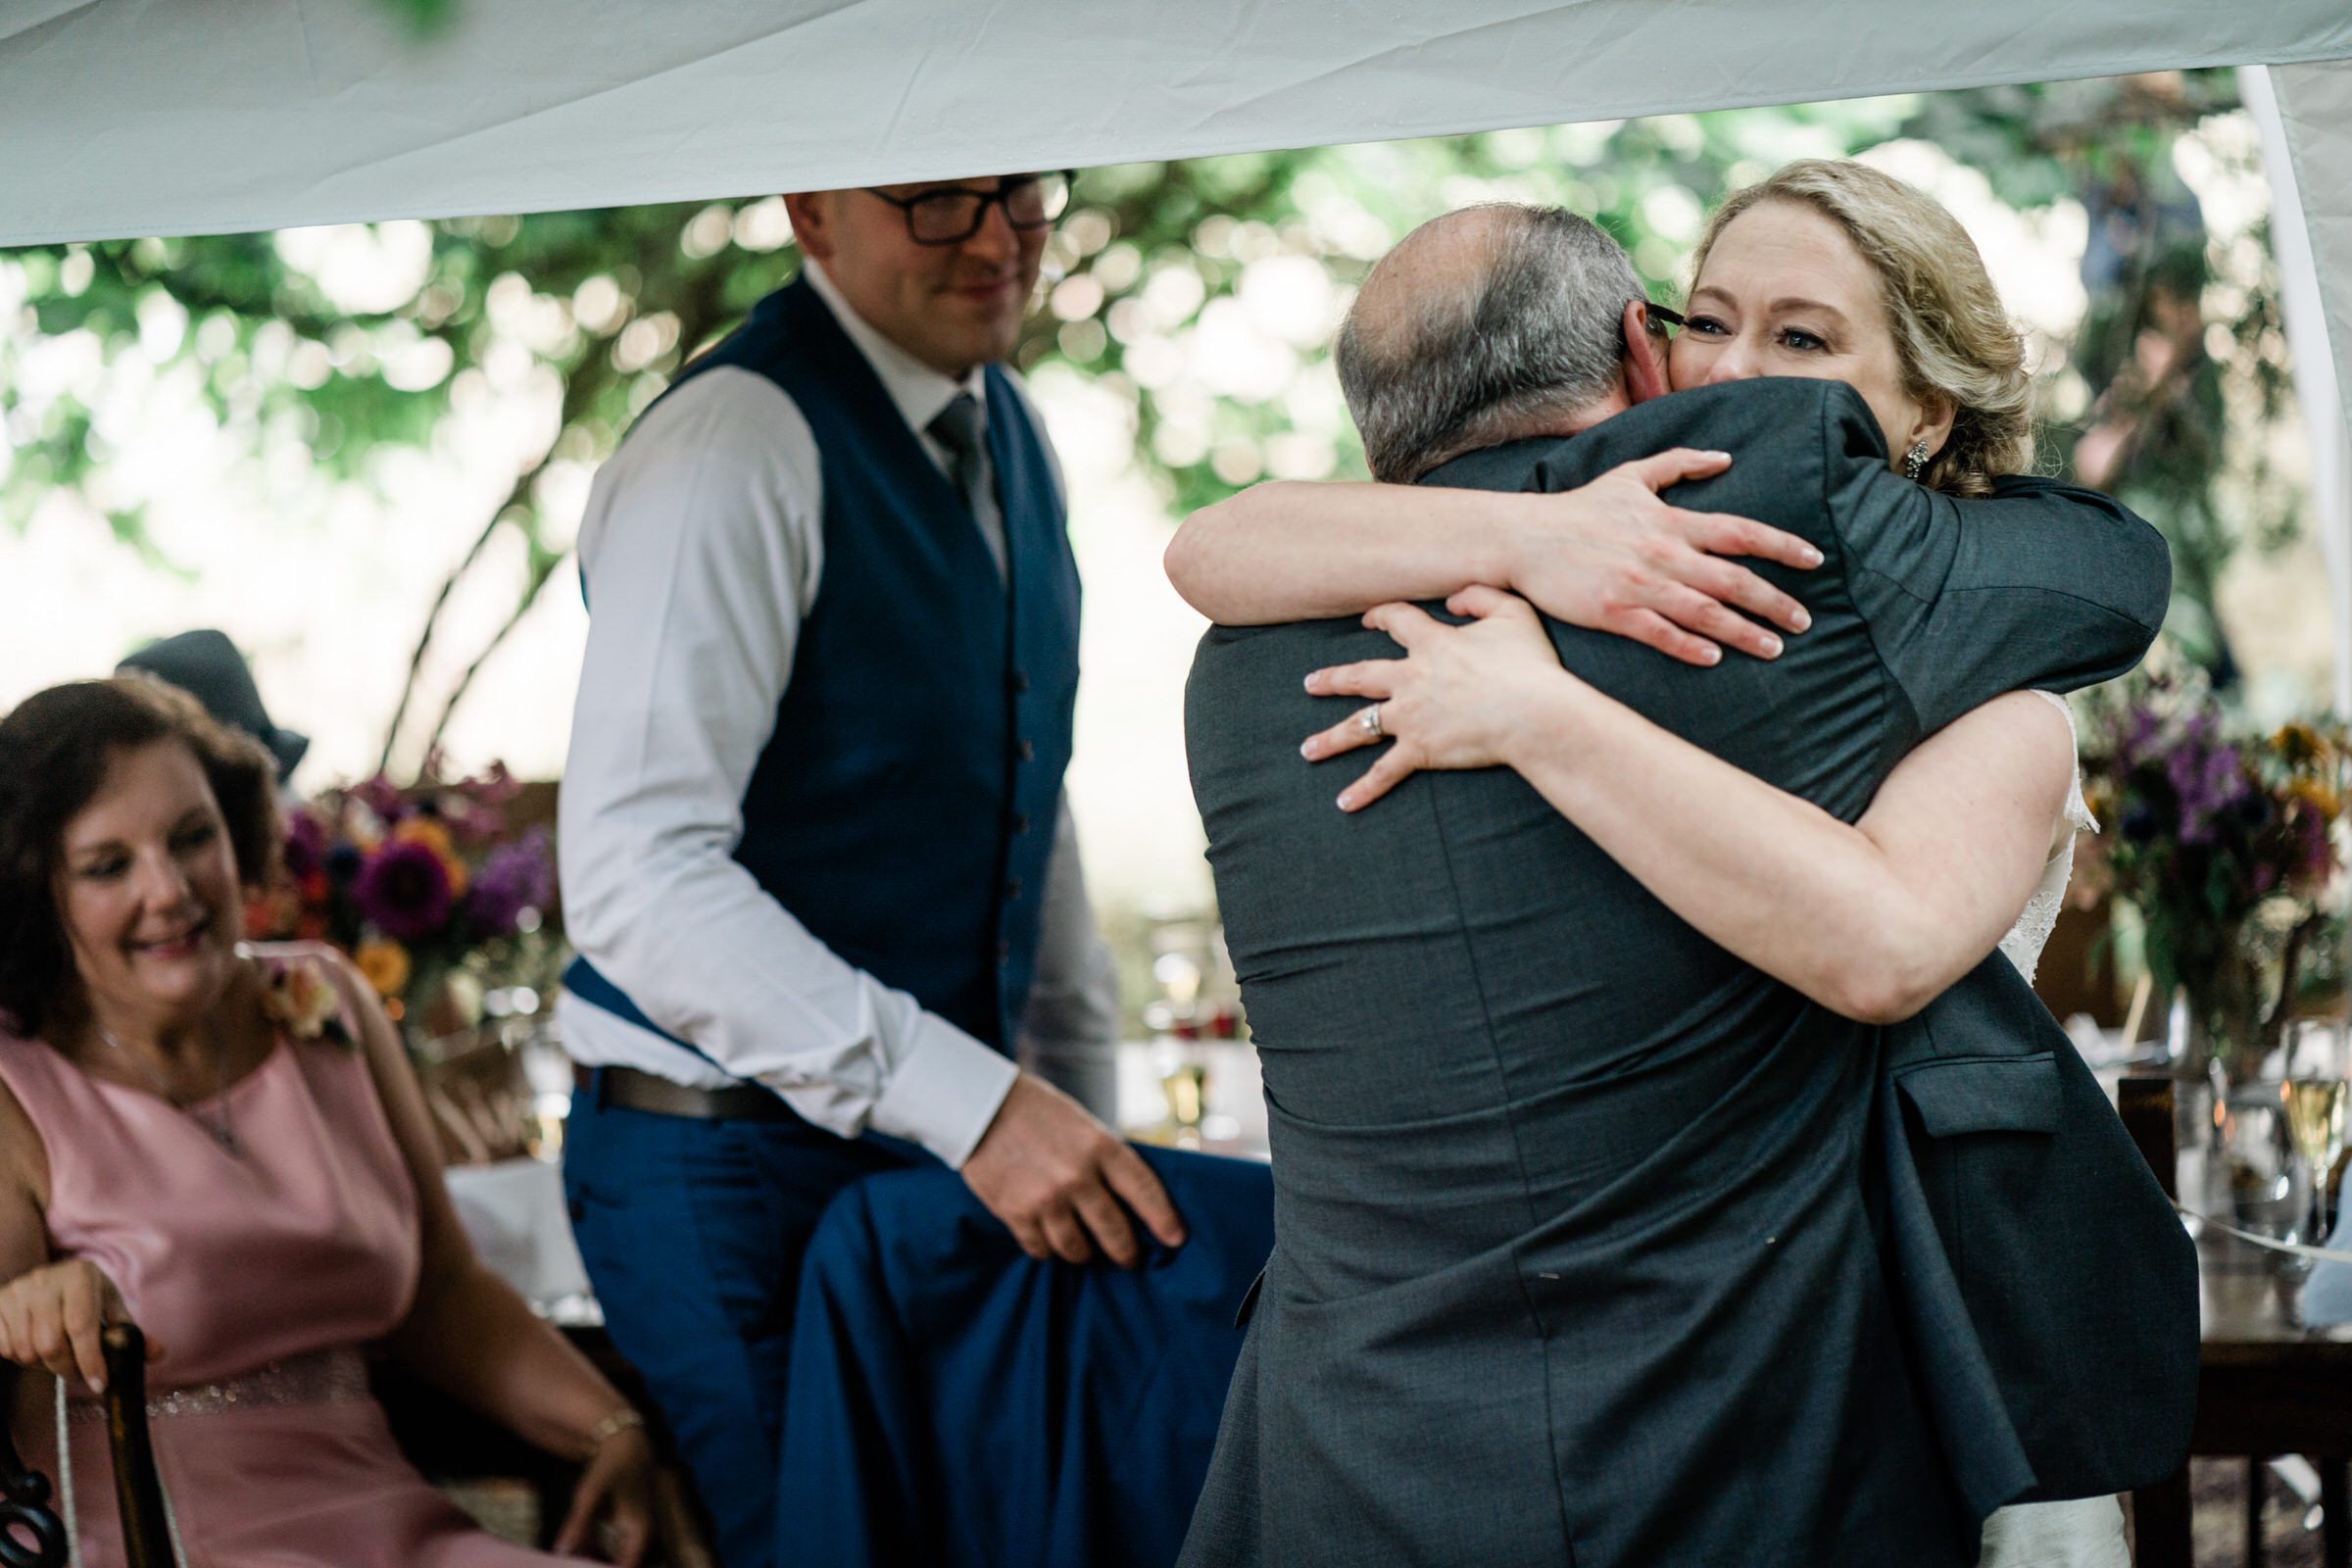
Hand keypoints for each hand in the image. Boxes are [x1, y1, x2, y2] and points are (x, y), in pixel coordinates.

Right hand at [0, 1260, 161, 1394]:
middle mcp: (46, 1279)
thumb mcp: (110, 1309)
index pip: (83, 1326)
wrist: (48, 1282)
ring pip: (27, 1349)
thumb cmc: (85, 1299)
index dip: (91, 1360)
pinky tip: (33, 1347)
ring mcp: (18, 1290)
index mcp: (81, 1275)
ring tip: (56, 1356)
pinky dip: (20, 1357)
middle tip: (77, 1372)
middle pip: (51, 1343)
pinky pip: (5, 1347)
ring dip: (43, 1364)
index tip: (99, 1383)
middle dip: (67, 1367)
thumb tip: (158, 1354)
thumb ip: (130, 1333)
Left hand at [553, 1423, 653, 1564]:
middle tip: (570, 1566)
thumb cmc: (611, 1467)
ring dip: (593, 1560)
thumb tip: (561, 1552)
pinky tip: (574, 1550)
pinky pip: (608, 1546)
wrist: (626, 1441)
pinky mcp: (622, 1523)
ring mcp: (631, 1529)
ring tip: (569, 1562)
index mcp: (638, 1532)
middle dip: (596, 1565)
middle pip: (619, 1564)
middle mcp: (639, 1535)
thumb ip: (578, 1524)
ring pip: (612, 1556)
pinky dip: (591, 1549)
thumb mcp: (591, 1494)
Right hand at [963, 1073, 1185, 1266]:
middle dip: (1125, 1252)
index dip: (1163, 1218)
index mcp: (1101, 1148)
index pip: (1144, 1191)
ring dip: (1084, 1254)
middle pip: (1114, 1232)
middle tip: (1129, 1259)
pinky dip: (1048, 1249)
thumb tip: (1128, 1199)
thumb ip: (1105, 1159)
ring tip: (1085, 1250)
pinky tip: (1050, 1241)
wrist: (981, 1106)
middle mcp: (1077, 1177)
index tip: (1175, 1239)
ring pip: (1077, 1249)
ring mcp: (1046, 1198)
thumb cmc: (1038, 1112)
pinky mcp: (1016, 1213)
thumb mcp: (1084, 1125)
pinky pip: (1041, 1249)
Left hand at [1303, 587, 1582, 811]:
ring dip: (1331, 739)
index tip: (1369, 620)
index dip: (1381, 617)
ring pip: (1359, 725)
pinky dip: (1364, 788)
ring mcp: (1410, 716)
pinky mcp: (1419, 749)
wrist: (1533, 713)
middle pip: (1361, 677)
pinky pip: (1385, 772)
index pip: (1397, 622)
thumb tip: (1452, 601)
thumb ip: (1480, 597)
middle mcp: (1411, 679)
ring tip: (1308, 749)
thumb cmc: (1529, 665)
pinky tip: (1344, 802)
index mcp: (1432, 644)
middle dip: (1333, 680)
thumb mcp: (1513, 613)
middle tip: (1310, 684)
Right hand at [1510, 448, 1819, 665]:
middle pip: (1732, 579)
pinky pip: (1659, 632)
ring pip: (1703, 611)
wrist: (1524, 538)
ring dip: (1743, 631)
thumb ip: (1680, 463)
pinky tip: (1713, 658)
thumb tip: (1725, 458)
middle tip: (1804, 622)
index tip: (1814, 560)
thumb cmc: (1579, 508)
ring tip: (1774, 648)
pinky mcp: (1611, 611)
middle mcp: (1661, 553)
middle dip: (1774, 601)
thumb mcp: (1631, 475)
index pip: (1740, 532)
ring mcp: (1637, 584)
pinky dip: (1688, 645)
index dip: (1781, 545)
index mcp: (1670, 521)